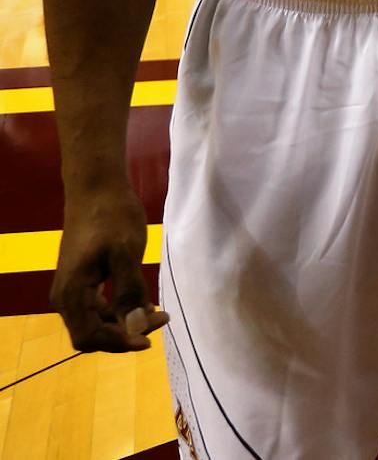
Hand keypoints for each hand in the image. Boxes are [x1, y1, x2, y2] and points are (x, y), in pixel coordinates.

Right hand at [50, 186, 167, 352]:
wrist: (96, 189)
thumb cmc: (112, 216)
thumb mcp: (126, 253)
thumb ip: (130, 291)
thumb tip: (136, 327)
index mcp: (72, 294)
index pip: (90, 337)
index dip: (119, 342)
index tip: (151, 336)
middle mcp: (65, 297)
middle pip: (90, 334)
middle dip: (124, 334)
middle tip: (159, 320)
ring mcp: (70, 289)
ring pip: (94, 322)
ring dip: (123, 323)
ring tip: (156, 313)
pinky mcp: (80, 280)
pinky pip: (96, 308)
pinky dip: (118, 311)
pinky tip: (141, 303)